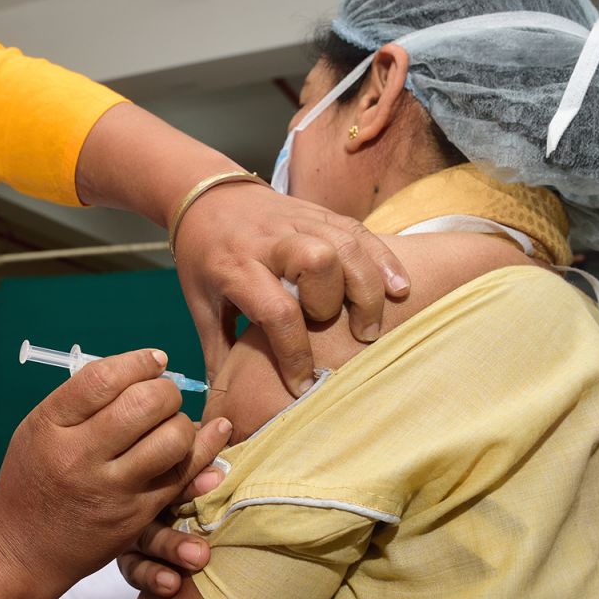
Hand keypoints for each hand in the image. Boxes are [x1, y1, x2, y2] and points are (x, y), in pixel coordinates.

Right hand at [0, 350, 232, 593]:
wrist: (22, 550)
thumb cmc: (32, 482)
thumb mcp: (37, 430)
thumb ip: (80, 401)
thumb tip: (139, 370)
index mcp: (49, 427)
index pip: (103, 379)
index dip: (138, 362)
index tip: (154, 361)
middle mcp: (79, 457)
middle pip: (144, 404)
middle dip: (166, 390)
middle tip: (163, 395)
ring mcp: (110, 490)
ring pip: (172, 439)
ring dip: (182, 422)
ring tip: (171, 423)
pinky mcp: (135, 517)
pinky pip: (181, 476)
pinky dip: (202, 450)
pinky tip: (210, 434)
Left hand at [174, 182, 408, 393]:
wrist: (205, 195)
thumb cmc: (203, 258)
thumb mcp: (199, 303)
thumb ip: (217, 350)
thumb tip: (226, 403)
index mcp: (235, 267)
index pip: (276, 310)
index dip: (295, 352)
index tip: (303, 384)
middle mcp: (270, 241)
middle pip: (317, 261)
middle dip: (333, 304)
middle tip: (337, 335)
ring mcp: (299, 221)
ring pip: (346, 244)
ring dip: (368, 287)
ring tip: (371, 328)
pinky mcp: (320, 212)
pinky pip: (360, 231)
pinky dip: (384, 260)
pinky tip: (400, 289)